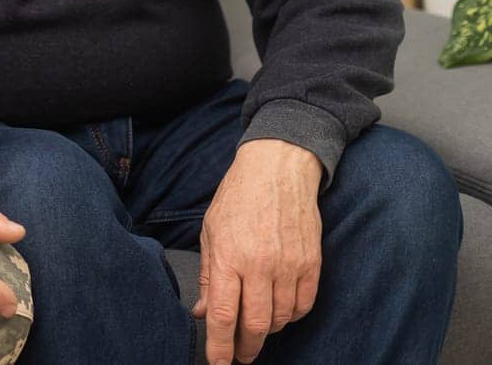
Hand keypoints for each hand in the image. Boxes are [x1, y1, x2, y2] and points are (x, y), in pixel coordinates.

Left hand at [192, 139, 322, 363]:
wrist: (278, 169)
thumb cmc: (238, 198)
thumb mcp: (211, 232)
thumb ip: (210, 276)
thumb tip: (203, 312)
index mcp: (229, 256)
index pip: (225, 315)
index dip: (221, 346)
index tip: (219, 363)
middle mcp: (260, 265)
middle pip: (256, 325)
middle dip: (246, 347)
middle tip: (240, 355)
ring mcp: (289, 265)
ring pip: (282, 319)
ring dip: (268, 330)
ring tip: (257, 329)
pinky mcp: (312, 264)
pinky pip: (304, 305)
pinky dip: (291, 316)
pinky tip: (280, 312)